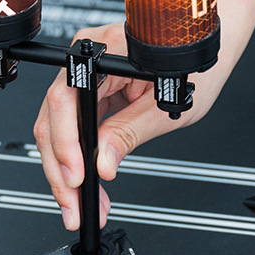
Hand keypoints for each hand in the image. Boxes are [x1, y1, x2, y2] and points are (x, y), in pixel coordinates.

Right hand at [33, 22, 230, 229]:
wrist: (200, 49)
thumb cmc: (193, 63)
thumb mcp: (166, 105)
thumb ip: (130, 132)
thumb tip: (102, 162)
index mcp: (104, 50)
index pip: (67, 98)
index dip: (65, 142)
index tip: (76, 177)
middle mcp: (86, 60)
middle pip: (54, 119)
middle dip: (61, 170)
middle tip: (73, 205)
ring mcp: (85, 77)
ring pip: (57, 130)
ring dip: (65, 172)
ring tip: (78, 204)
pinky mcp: (90, 93)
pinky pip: (72, 129)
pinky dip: (76, 161)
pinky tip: (83, 187)